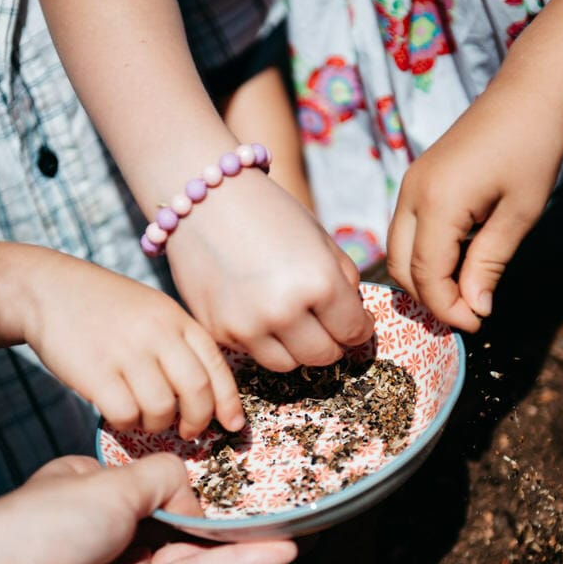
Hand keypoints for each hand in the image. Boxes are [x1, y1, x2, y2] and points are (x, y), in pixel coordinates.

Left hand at [0, 454, 297, 563]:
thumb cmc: (36, 527)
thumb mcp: (107, 485)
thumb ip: (164, 481)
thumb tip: (198, 497)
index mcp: (94, 484)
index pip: (157, 476)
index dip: (195, 473)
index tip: (240, 465)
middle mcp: (112, 526)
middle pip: (180, 515)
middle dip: (225, 509)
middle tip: (281, 498)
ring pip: (194, 551)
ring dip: (241, 541)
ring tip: (294, 526)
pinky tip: (276, 553)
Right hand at [24, 255, 244, 437]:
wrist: (46, 289)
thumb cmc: (103, 308)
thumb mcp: (151, 311)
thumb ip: (179, 343)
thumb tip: (207, 396)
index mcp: (176, 318)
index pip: (216, 366)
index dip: (228, 402)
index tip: (232, 424)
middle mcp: (156, 333)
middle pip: (196, 391)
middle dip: (198, 421)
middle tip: (188, 432)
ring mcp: (125, 352)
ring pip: (162, 409)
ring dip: (158, 424)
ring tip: (145, 417)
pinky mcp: (95, 372)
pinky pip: (126, 414)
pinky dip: (127, 423)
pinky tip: (119, 412)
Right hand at [166, 170, 374, 371]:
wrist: (202, 199)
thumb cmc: (267, 211)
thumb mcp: (319, 238)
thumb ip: (343, 279)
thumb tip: (355, 318)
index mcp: (318, 283)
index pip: (353, 331)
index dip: (360, 329)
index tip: (357, 323)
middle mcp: (283, 312)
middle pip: (323, 356)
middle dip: (332, 343)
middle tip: (327, 327)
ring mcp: (247, 327)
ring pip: (287, 364)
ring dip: (297, 349)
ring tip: (294, 324)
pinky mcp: (218, 332)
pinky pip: (252, 352)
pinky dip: (262, 340)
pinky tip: (259, 311)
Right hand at [386, 81, 562, 331]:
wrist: (529, 92)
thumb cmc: (534, 148)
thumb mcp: (519, 214)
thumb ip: (490, 264)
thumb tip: (474, 309)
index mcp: (437, 204)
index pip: (427, 275)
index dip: (448, 308)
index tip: (477, 325)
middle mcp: (412, 195)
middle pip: (402, 267)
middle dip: (430, 299)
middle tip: (468, 315)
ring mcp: (410, 185)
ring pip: (399, 251)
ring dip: (425, 279)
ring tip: (463, 295)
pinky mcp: (417, 181)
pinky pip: (407, 231)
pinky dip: (424, 257)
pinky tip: (457, 265)